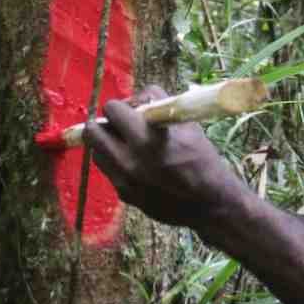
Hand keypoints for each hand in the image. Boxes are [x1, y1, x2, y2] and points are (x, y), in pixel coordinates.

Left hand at [84, 85, 242, 228]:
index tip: (132, 112)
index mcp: (147, 138)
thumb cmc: (202, 158)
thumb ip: (158, 106)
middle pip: (93, 131)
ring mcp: (124, 180)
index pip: (112, 109)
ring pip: (96, 152)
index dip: (122, 107)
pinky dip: (116, 164)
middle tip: (120, 126)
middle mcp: (129, 160)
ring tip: (126, 146)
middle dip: (106, 124)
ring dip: (107, 145)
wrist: (210, 202)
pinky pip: (108, 171)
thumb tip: (136, 100)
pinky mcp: (124, 195)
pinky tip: (135, 165)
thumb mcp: (186, 124)